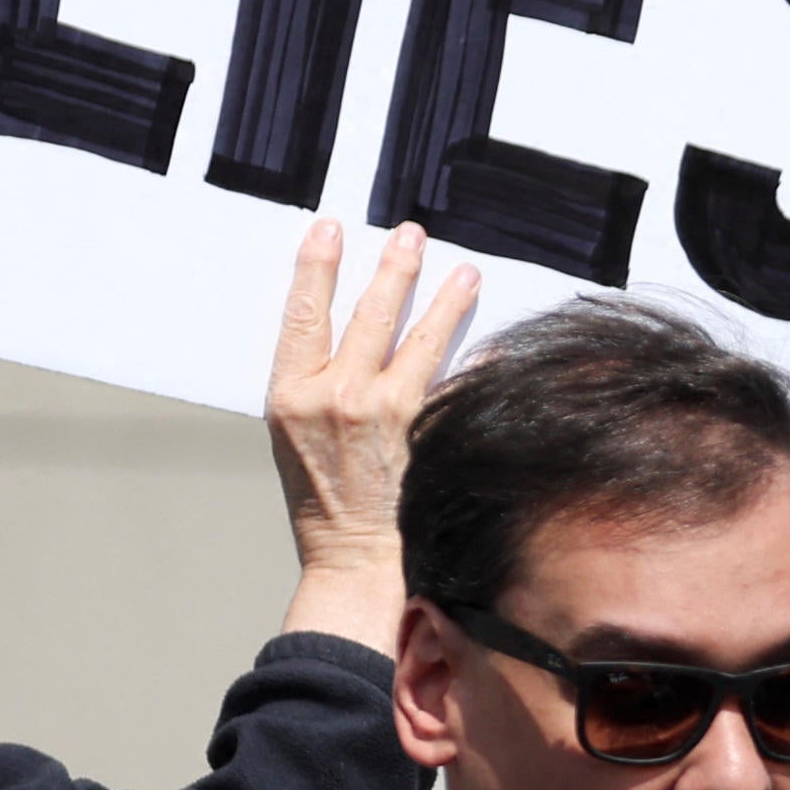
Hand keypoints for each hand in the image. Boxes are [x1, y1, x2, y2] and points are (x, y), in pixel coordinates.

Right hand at [268, 220, 477, 653]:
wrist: (353, 559)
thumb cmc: (321, 500)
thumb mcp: (293, 434)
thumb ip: (312, 381)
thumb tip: (346, 332)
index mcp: (292, 393)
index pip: (303, 311)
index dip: (317, 266)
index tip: (330, 230)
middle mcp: (337, 396)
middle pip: (370, 312)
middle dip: (394, 266)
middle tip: (412, 233)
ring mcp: (384, 413)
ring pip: (420, 338)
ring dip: (446, 300)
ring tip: (466, 272)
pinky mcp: (424, 433)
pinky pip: (458, 386)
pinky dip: (479, 367)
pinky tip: (498, 349)